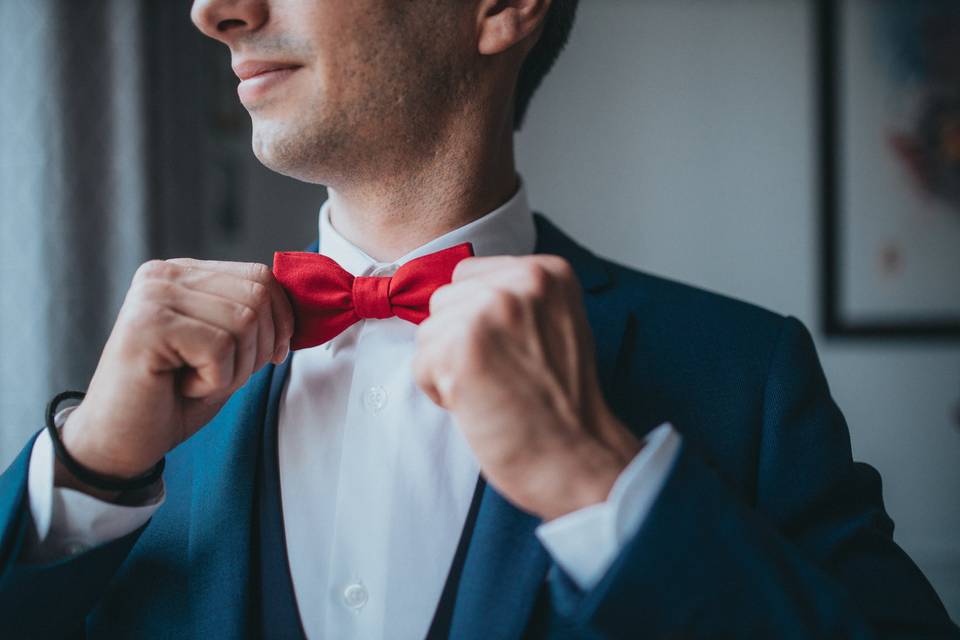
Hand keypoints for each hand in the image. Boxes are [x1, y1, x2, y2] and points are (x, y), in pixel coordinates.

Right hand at [58, 259, 293, 492]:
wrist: (121, 443)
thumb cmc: (174, 399)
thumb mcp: (228, 350)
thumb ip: (255, 318)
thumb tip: (304, 304)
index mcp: (183, 273)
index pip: (261, 276)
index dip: (282, 320)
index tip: (272, 355)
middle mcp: (163, 275)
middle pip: (258, 296)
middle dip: (258, 348)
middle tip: (221, 376)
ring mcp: (151, 296)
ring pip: (243, 322)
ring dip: (234, 368)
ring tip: (195, 380)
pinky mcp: (146, 325)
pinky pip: (219, 348)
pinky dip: (213, 381)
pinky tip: (180, 387)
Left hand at [413, 255, 641, 520]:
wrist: (577, 456)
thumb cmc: (563, 404)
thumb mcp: (557, 325)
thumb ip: (515, 300)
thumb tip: (458, 295)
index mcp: (548, 272)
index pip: (470, 275)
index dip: (477, 320)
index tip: (511, 352)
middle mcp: (522, 281)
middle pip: (445, 300)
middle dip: (459, 340)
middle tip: (502, 375)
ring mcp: (491, 310)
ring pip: (429, 332)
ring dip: (448, 368)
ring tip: (493, 390)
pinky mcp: (463, 346)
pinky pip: (421, 364)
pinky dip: (440, 393)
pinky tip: (480, 404)